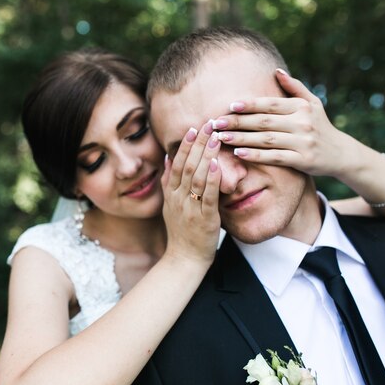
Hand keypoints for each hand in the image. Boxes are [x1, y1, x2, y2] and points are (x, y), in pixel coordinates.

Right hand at [161, 120, 221, 265]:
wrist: (184, 259)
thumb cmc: (182, 233)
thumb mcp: (169, 205)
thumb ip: (168, 182)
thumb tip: (168, 157)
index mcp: (171, 194)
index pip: (177, 163)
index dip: (185, 145)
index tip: (193, 128)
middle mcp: (178, 198)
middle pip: (186, 165)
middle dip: (197, 143)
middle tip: (208, 124)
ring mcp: (189, 208)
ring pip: (195, 177)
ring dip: (205, 155)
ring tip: (215, 138)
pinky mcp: (204, 218)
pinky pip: (206, 196)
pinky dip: (210, 179)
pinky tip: (215, 165)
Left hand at [213, 69, 356, 178]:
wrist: (341, 154)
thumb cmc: (320, 126)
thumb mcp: (313, 103)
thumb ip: (294, 87)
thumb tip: (276, 70)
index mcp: (302, 107)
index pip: (271, 104)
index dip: (250, 104)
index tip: (230, 106)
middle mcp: (302, 123)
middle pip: (264, 121)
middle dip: (238, 122)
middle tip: (216, 122)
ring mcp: (303, 142)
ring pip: (266, 139)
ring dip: (241, 138)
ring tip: (221, 137)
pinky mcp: (302, 160)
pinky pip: (275, 157)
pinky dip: (256, 155)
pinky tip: (239, 153)